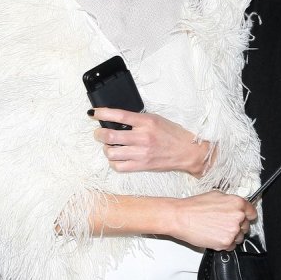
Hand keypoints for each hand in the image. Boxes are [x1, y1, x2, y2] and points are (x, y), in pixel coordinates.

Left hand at [90, 110, 209, 176]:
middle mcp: (143, 137)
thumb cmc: (172, 134)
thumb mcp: (156, 120)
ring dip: (106, 149)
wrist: (188, 152)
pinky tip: (117, 158)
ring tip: (110, 147)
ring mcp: (142, 153)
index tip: (93, 113)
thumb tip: (116, 121)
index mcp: (146, 122)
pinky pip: (119, 166)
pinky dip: (113, 162)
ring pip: (111, 152)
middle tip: (99, 133)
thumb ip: (137, 120)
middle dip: (99, 134)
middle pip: (110, 136)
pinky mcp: (142, 166)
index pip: (118, 115)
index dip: (102, 113)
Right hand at [168, 191, 256, 250]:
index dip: (247, 216)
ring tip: (217, 230)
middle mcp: (238, 216)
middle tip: (224, 224)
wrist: (181, 217)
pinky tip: (214, 236)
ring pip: (239, 237)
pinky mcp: (226, 242)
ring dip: (231, 236)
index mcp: (237, 203)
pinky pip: (231, 246)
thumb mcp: (216, 195)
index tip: (244, 219)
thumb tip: (236, 206)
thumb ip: (230, 201)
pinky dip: (224, 244)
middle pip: (246, 226)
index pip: (252, 213)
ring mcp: (233, 230)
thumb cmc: (194, 207)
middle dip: (237, 226)